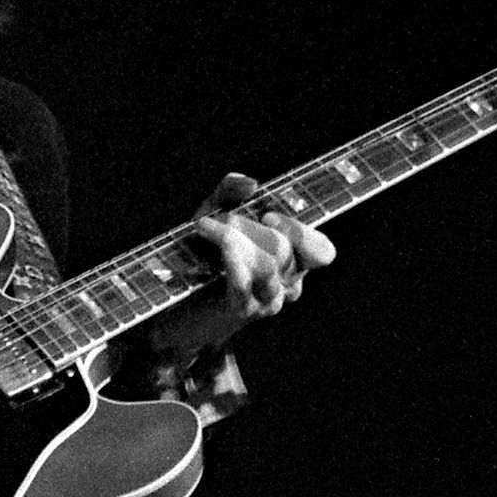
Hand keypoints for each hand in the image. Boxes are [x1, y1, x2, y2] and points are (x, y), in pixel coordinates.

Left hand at [147, 172, 335, 362]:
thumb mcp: (213, 214)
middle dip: (250, 225)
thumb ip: (231, 190)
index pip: (322, 251)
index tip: (268, 215)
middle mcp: (286, 284)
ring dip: (236, 237)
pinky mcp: (242, 311)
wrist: (174, 305)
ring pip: (269, 263)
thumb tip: (252, 185)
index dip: (303, 233)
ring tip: (207, 227)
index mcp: (292, 261)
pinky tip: (221, 243)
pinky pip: (247, 282)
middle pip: (284, 248)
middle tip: (223, 218)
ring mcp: (267, 301)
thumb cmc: (199, 256)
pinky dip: (234, 258)